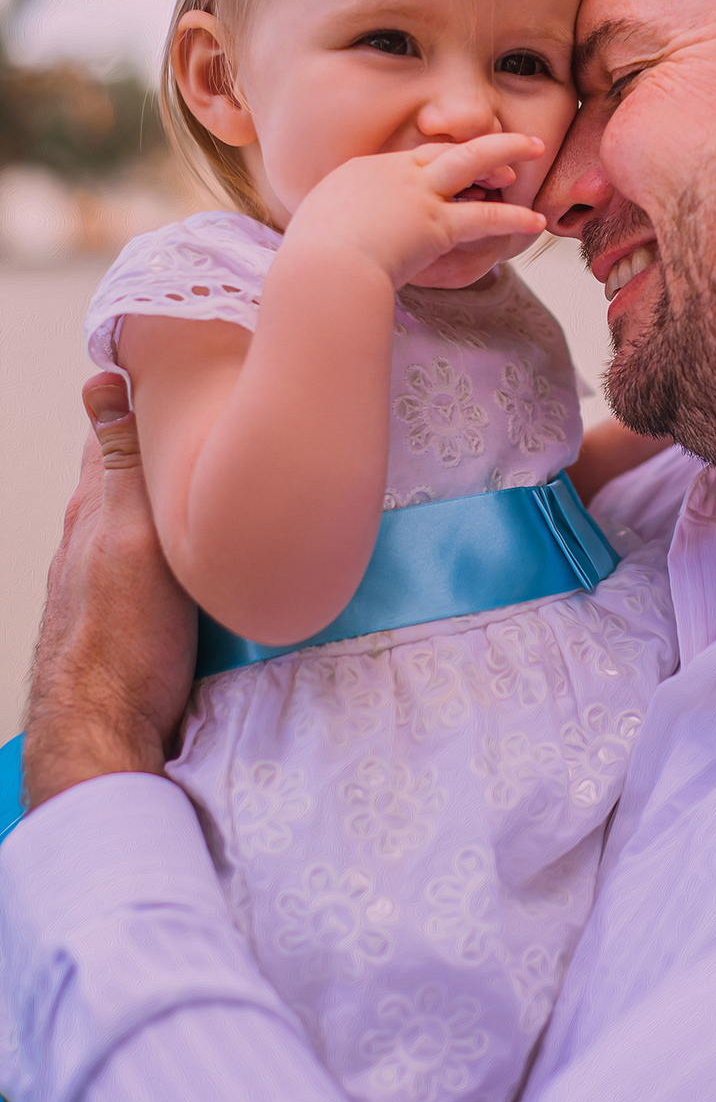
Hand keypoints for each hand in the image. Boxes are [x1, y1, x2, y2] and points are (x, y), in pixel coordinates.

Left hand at [22, 376, 197, 811]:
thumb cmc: (121, 642)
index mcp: (95, 506)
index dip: (147, 393)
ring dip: (187, 492)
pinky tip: (220, 543)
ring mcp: (116, 576)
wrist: (109, 737)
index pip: (117, 427)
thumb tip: (103, 381)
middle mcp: (98, 536)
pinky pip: (168, 556)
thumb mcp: (130, 539)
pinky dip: (191, 537)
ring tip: (234, 471)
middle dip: (176, 439)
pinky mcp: (139, 613)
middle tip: (230, 413)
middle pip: (142, 470)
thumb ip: (124, 466)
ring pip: (157, 515)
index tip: (189, 364)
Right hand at [282, 133, 546, 290]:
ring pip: (472, 162)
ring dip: (507, 152)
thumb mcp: (313, 235)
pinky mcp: (437, 223)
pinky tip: (536, 220)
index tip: (454, 163)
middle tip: (509, 140)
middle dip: (477, 143)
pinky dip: (513, 217)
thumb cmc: (310, 262)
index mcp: (360, 174)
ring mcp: (417, 194)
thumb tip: (325, 250)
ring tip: (537, 148)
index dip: (436, 160)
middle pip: (443, 148)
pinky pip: (485, 217)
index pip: (406, 160)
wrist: (322, 268)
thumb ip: (330, 232)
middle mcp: (392, 174)